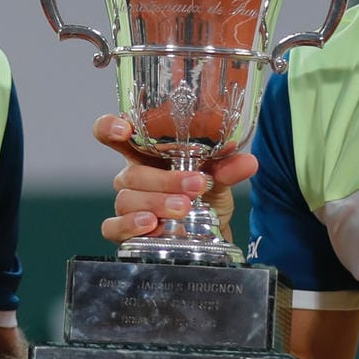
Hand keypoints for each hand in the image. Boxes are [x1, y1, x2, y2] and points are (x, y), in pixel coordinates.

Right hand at [93, 114, 258, 244]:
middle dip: (164, 180)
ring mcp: (126, 203)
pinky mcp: (123, 230)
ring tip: (183, 209)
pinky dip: (131, 226)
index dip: (111, 127)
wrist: (211, 232)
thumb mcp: (219, 177)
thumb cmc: (205, 194)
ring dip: (157, 203)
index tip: (124, 128)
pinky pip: (113, 227)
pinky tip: (151, 225)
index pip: (114, 133)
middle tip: (196, 185)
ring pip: (127, 199)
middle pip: (132, 173)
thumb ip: (228, 167)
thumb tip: (248, 162)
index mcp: (146, 152)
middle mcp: (132, 175)